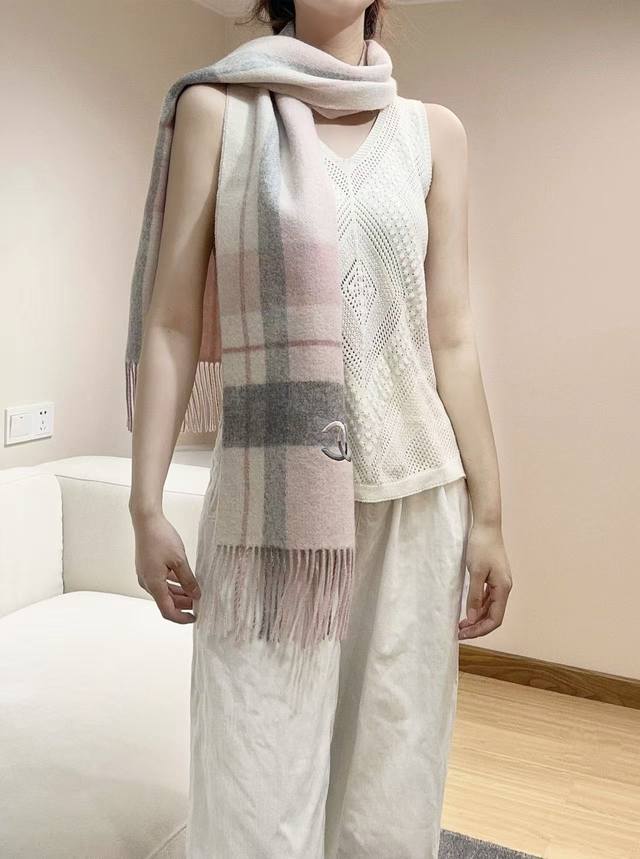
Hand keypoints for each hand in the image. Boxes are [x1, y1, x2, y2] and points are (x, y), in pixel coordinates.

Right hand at [132, 511, 200, 623]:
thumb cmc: (160, 538)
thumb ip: (188, 580)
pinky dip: (173, 585)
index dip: (181, 618)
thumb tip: (196, 595)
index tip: (195, 618)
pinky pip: (161, 582)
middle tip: (200, 602)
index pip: (167, 611)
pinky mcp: (148, 568)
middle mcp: (147, 583)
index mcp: (153, 584)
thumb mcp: (179, 560)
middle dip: (183, 605)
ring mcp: (146, 575)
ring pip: (164, 592)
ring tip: (195, 592)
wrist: (146, 521)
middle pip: (166, 602)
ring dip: (179, 594)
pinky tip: (185, 581)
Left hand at [458, 522, 511, 639]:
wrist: (486, 525)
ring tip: (461, 624)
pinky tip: (468, 610)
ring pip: (491, 608)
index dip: (480, 630)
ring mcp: (500, 582)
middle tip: (459, 632)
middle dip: (477, 627)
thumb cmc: (481, 546)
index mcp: (503, 588)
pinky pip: (488, 598)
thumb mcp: (475, 572)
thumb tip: (473, 618)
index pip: (495, 619)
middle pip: (494, 616)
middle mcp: (504, 587)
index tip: (463, 634)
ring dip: (477, 618)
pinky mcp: (494, 577)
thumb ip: (475, 596)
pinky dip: (478, 606)